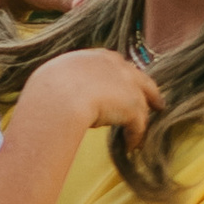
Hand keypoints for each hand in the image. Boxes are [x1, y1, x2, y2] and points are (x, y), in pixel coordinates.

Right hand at [26, 44, 153, 142]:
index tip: (124, 83)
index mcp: (96, 57)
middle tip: (155, 102)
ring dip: (143, 117)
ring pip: (142, 103)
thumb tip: (57, 96)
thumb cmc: (48, 89)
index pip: (115, 64)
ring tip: (142, 130)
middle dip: (147, 91)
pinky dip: (135, 137)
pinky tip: (130, 146)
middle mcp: (116, 66)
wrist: (59, 96)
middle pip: (139, 78)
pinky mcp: (133, 106)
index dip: (122, 76)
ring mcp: (127, 85)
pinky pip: (138, 125)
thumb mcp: (55, 78)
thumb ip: (64, 83)